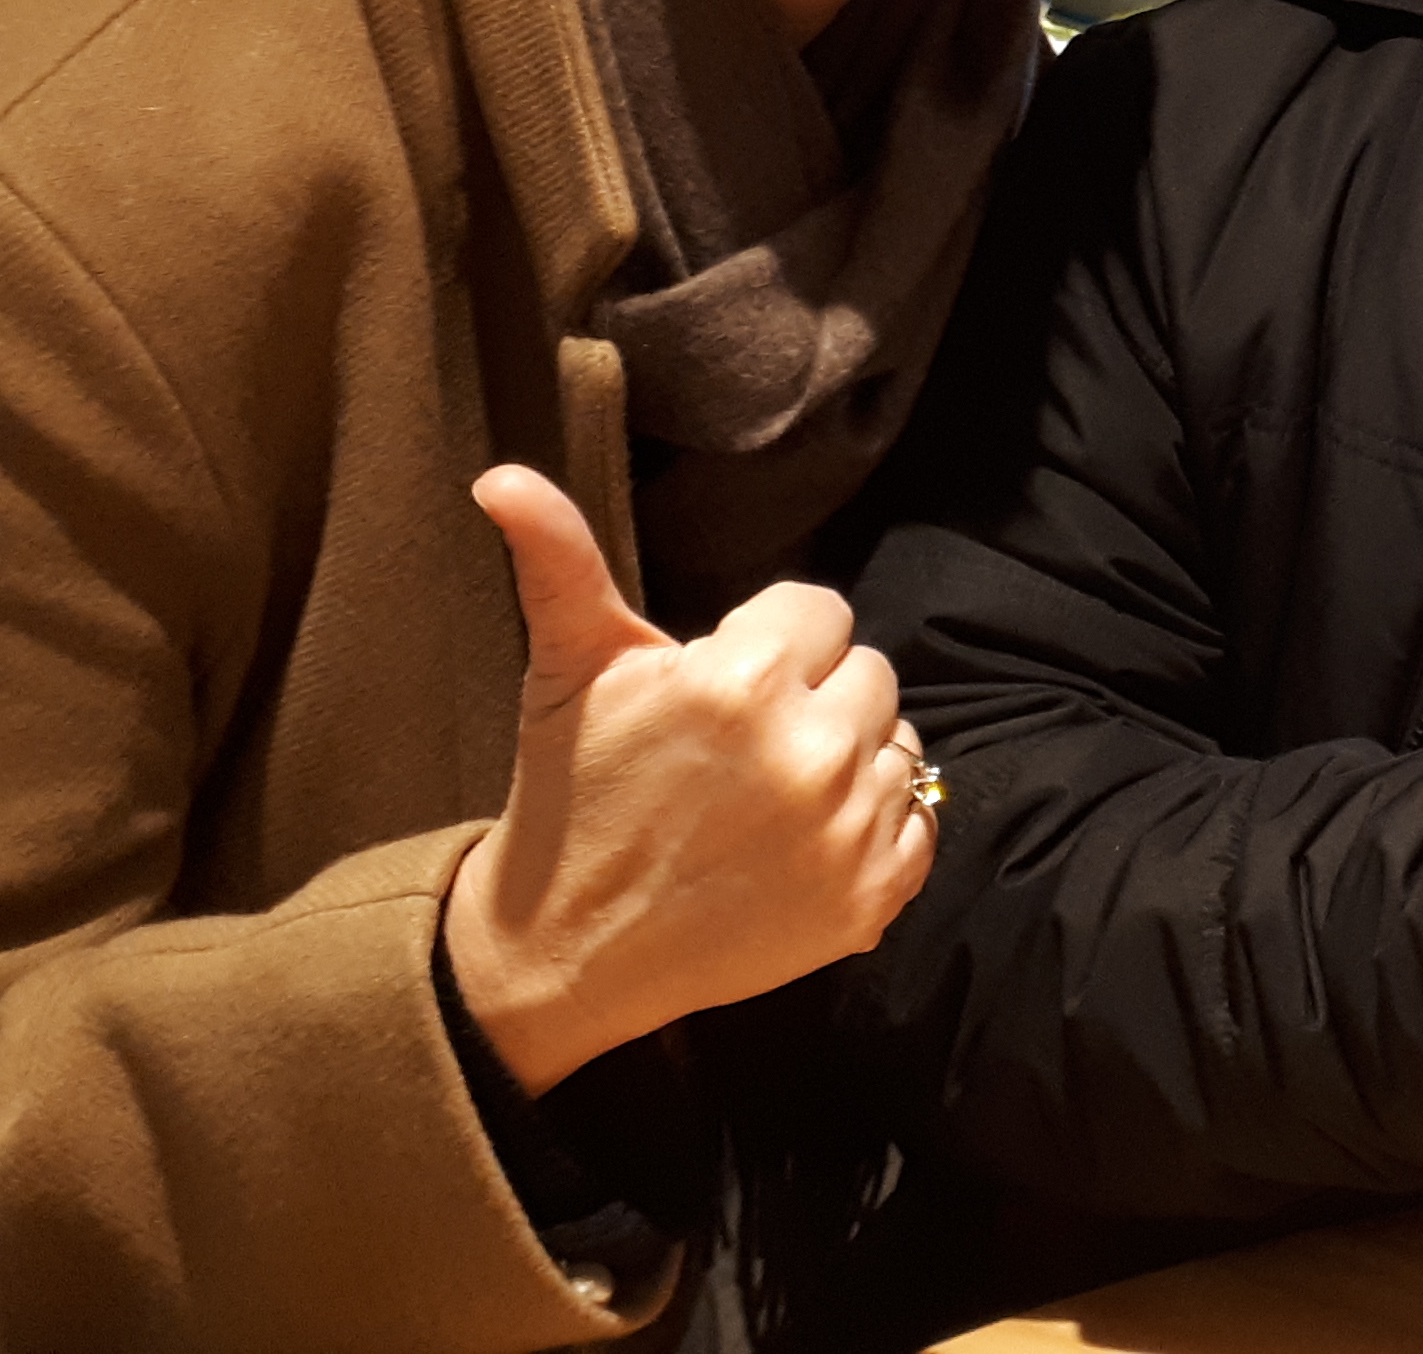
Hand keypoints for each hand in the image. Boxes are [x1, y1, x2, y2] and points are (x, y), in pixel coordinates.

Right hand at [442, 466, 935, 1093]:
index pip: (822, 612)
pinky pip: (921, 824)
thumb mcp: (567, 665)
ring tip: (767, 798)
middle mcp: (811, 751)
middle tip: (741, 749)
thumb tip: (500, 476)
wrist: (564, 947)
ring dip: (850, 762)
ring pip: (901, 745)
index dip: (771, 644)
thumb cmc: (570, 790)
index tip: (721, 690)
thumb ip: (558, 558)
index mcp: (745, 679)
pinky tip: (801, 846)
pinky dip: (877, 832)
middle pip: (869, 674)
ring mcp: (847, 831)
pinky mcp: (870, 898)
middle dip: (815, 698)